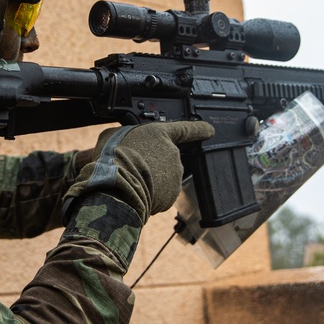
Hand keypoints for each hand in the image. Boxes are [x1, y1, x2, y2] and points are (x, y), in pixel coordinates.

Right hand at [64, 120, 214, 222]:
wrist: (118, 186)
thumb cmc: (114, 157)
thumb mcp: (113, 134)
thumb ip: (124, 135)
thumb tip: (120, 140)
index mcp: (161, 134)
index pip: (187, 128)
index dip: (199, 129)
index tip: (209, 129)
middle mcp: (173, 154)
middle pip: (166, 157)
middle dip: (153, 162)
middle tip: (133, 165)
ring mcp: (174, 175)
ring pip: (163, 177)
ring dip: (151, 179)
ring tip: (131, 179)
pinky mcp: (171, 195)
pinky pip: (161, 194)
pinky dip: (151, 194)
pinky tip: (136, 191)